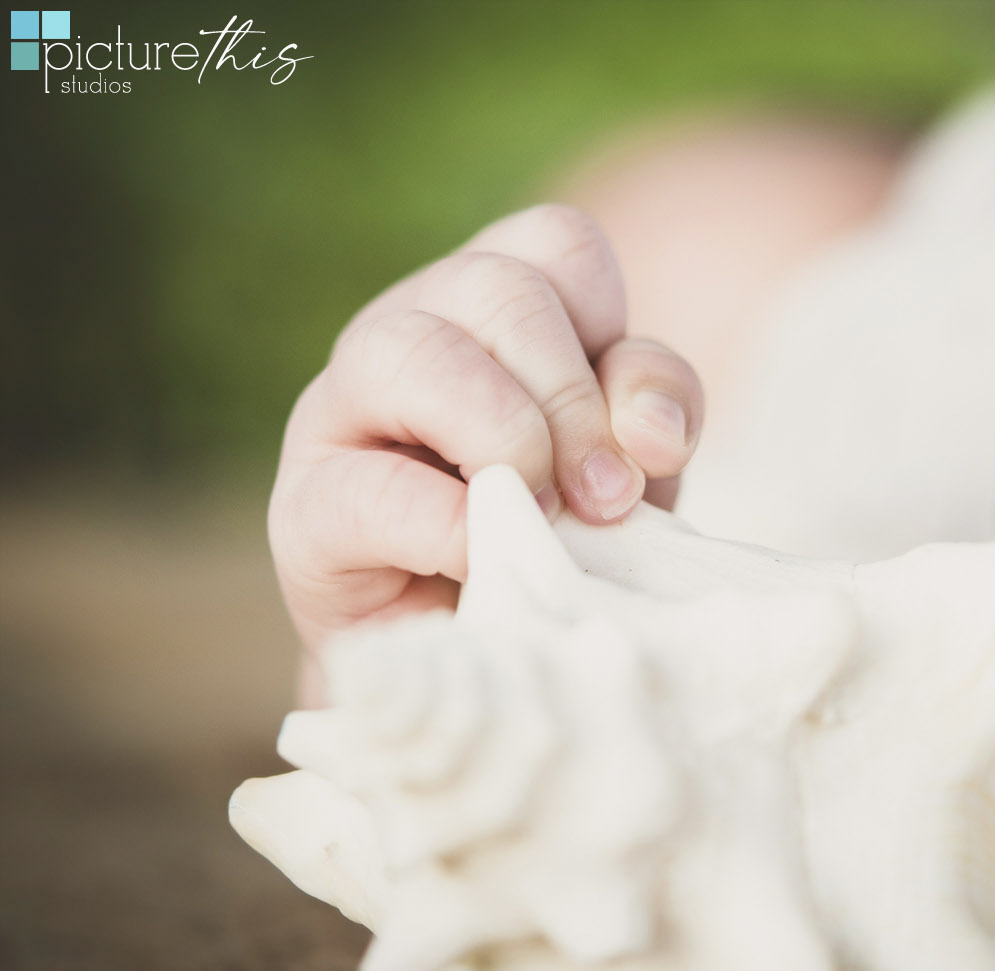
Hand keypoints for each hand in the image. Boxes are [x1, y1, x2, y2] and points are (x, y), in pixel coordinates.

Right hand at [269, 204, 703, 699]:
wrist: (485, 661)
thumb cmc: (560, 540)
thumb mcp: (633, 464)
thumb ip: (653, 411)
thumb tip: (645, 430)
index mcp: (492, 307)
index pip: (557, 246)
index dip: (614, 333)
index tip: (640, 440)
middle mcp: (408, 332)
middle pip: (496, 288)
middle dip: (572, 398)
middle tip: (604, 498)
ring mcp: (340, 413)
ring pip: (411, 350)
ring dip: (507, 437)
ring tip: (547, 516)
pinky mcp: (303, 512)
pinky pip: (369, 488)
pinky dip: (451, 529)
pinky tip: (488, 562)